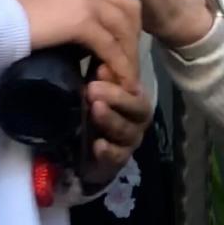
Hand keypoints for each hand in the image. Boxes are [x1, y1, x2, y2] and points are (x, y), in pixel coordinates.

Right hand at [9, 0, 141, 86]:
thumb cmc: (8, 18)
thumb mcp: (43, 7)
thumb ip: (63, 13)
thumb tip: (77, 38)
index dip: (126, 22)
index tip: (123, 47)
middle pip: (129, 9)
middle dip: (133, 38)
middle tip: (128, 65)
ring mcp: (84, 0)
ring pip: (123, 28)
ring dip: (128, 56)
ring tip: (126, 80)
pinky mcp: (80, 21)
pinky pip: (110, 45)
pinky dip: (118, 65)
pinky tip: (116, 81)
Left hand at [81, 64, 152, 183]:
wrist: (85, 146)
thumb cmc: (94, 106)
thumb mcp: (96, 87)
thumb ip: (101, 76)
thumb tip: (103, 65)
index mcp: (135, 96)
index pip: (135, 86)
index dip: (119, 78)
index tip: (100, 69)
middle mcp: (138, 119)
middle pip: (138, 108)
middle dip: (117, 98)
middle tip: (93, 89)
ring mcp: (130, 140)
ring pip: (127, 131)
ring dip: (111, 119)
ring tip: (94, 109)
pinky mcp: (119, 159)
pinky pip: (118, 156)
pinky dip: (108, 151)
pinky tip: (98, 145)